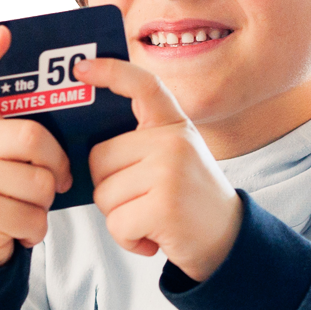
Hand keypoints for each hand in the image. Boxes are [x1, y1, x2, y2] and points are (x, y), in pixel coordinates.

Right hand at [0, 26, 72, 268]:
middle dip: (56, 165)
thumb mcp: (1, 159)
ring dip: (44, 204)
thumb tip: (76, 120)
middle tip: (56, 182)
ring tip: (25, 208)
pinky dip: (36, 229)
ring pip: (40, 183)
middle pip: (33, 138)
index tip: (1, 33)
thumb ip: (21, 137)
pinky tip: (18, 230)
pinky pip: (33, 215)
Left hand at [74, 58, 242, 281]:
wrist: (228, 241)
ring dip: (120, 218)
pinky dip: (128, 239)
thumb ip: (141, 146)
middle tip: (142, 202)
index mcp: (174, 125)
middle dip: (109, 189)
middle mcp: (174, 141)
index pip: (143, 85)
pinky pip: (116, 223)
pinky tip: (152, 239)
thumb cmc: (188, 202)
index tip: (82, 68)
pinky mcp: (164, 206)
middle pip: (99, 159)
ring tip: (151, 220)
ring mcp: (170, 171)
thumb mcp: (175, 159)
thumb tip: (85, 153)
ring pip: (104, 195)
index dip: (110, 72)